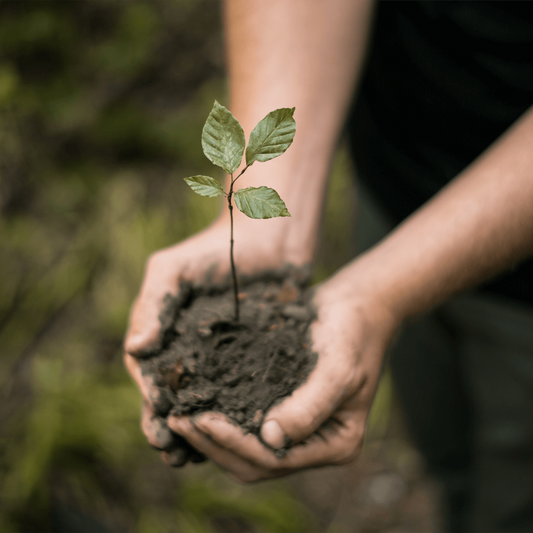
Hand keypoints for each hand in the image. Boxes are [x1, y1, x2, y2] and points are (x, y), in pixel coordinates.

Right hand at [124, 217, 295, 465]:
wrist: (266, 237)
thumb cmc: (214, 249)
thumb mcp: (174, 268)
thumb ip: (153, 304)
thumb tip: (136, 349)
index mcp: (163, 334)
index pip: (148, 377)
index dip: (150, 405)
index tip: (156, 430)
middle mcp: (189, 350)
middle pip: (176, 398)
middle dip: (172, 428)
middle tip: (174, 456)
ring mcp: (221, 356)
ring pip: (207, 403)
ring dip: (202, 432)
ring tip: (201, 459)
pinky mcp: (253, 358)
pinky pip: (242, 392)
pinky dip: (237, 416)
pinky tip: (242, 436)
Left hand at [166, 273, 398, 480]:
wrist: (355, 306)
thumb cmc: (353, 333)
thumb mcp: (338, 368)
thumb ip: (309, 407)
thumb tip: (270, 439)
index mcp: (335, 444)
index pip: (277, 459)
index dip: (236, 444)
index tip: (202, 420)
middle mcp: (315, 444)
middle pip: (257, 462)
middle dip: (215, 445)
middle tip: (178, 420)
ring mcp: (297, 429)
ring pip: (247, 448)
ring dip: (212, 437)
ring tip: (178, 415)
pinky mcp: (282, 409)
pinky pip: (248, 424)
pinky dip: (222, 419)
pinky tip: (197, 402)